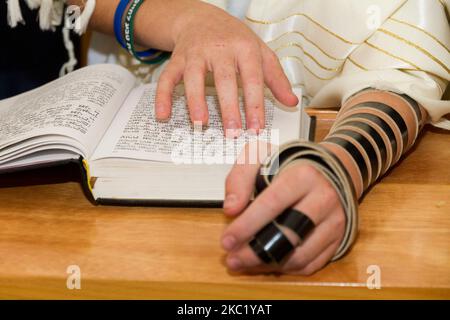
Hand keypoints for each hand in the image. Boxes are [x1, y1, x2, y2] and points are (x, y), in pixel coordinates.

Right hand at [154, 2, 297, 135]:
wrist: (202, 17)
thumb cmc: (234, 38)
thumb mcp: (260, 52)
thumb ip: (276, 78)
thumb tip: (291, 101)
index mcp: (244, 48)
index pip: (252, 78)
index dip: (255, 104)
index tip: (256, 127)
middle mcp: (219, 49)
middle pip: (224, 79)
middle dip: (229, 107)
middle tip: (232, 132)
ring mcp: (196, 53)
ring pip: (193, 77)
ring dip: (195, 101)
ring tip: (200, 123)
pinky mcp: (177, 59)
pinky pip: (167, 78)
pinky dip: (162, 96)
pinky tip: (163, 114)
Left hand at [221, 147, 344, 274]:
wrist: (330, 167)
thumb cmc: (289, 163)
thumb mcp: (260, 156)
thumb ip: (240, 178)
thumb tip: (231, 209)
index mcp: (303, 176)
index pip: (272, 204)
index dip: (247, 226)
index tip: (227, 241)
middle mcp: (324, 198)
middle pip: (288, 235)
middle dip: (255, 252)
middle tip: (232, 259)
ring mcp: (334, 220)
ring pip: (300, 255)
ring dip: (268, 264)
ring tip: (244, 263)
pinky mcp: (339, 238)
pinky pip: (312, 263)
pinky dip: (286, 269)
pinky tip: (266, 264)